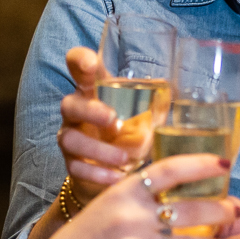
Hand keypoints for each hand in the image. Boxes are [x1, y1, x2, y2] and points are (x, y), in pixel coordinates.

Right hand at [35, 154, 230, 238]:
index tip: (223, 164)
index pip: (169, 169)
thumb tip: (173, 188)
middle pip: (187, 208)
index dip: (200, 164)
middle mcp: (131, 215)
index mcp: (123, 191)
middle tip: (230, 211)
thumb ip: (136, 197)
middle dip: (217, 211)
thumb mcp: (105, 206)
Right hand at [56, 46, 148, 198]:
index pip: (78, 67)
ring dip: (99, 150)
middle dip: (90, 111)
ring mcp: (71, 138)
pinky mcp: (72, 164)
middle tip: (114, 121)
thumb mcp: (143, 120)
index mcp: (93, 92)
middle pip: (69, 104)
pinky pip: (77, 168)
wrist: (111, 175)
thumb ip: (156, 107)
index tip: (89, 63)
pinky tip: (116, 177)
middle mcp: (77, 113)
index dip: (80, 61)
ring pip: (71, 139)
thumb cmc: (128, 137)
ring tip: (124, 158)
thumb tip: (169, 93)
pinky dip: (98, 173)